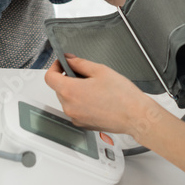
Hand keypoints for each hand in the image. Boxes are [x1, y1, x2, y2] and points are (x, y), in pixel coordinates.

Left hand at [44, 55, 160, 136]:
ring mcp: (75, 118)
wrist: (136, 116)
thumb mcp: (100, 70)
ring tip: (95, 87)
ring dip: (75, 91)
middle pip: (59, 88)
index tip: (63, 64)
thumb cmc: (122, 95)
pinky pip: (75, 110)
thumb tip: (69, 60)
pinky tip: (97, 99)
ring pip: (67, 100)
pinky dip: (81, 103)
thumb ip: (80, 63)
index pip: (49, 78)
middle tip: (84, 73)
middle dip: (67, 79)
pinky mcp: (83, 125)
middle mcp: (69, 107)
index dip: (55, 67)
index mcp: (70, 91)